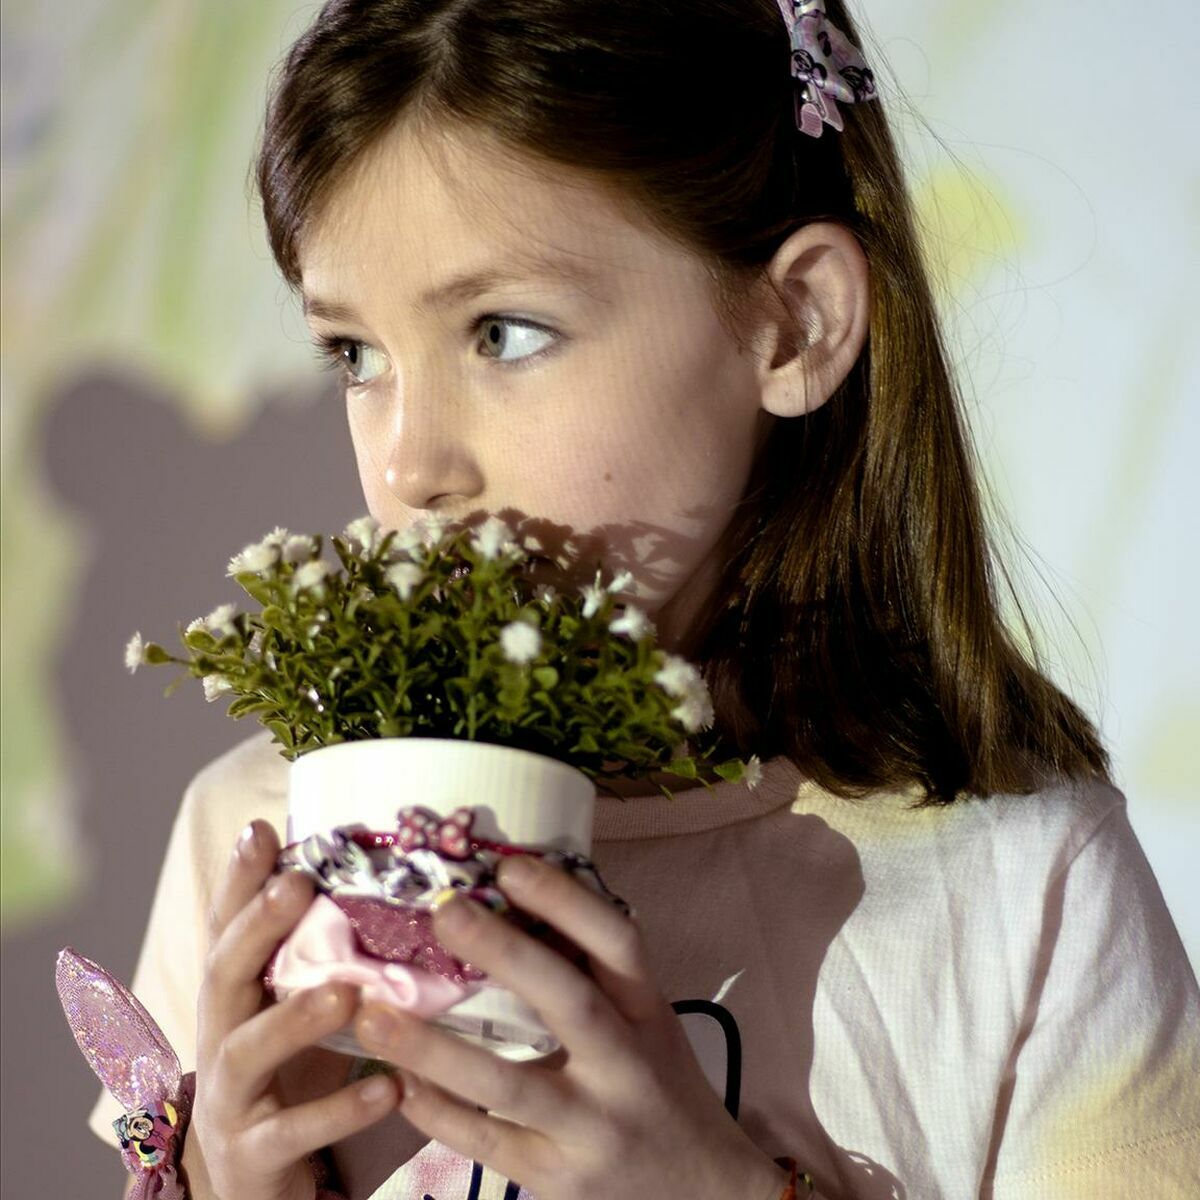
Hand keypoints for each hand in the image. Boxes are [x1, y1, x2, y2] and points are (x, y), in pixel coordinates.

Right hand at [187, 819, 400, 1199]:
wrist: (257, 1187)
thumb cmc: (288, 1080)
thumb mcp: (294, 1010)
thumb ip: (321, 954)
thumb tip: (371, 877)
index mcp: (234, 998)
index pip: (227, 929)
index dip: (239, 881)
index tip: (261, 829)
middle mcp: (220, 1038)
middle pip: (222, 975)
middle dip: (255, 928)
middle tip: (295, 885)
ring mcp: (230, 1099)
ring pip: (246, 1052)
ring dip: (295, 1018)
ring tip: (350, 991)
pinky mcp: (253, 1156)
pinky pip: (292, 1132)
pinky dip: (339, 1108)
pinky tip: (389, 1086)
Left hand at [353, 853, 786, 1199]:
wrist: (698, 1191)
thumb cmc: (657, 1085)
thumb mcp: (645, 1023)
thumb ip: (593, 974)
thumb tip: (511, 904)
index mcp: (647, 1011)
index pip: (617, 943)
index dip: (566, 900)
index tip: (510, 867)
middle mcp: (625, 1065)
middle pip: (567, 999)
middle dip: (505, 952)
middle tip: (443, 912)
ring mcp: (590, 1127)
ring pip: (508, 1084)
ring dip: (435, 1049)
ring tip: (374, 1015)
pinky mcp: (556, 1180)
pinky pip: (486, 1143)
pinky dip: (437, 1113)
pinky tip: (397, 1085)